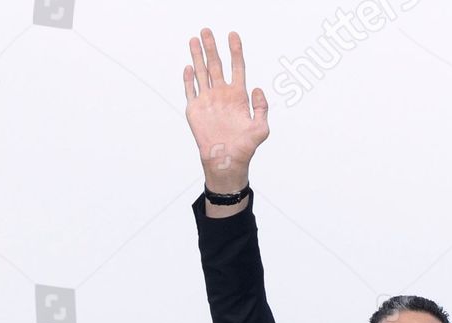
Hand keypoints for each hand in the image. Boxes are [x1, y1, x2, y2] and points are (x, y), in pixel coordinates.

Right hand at [183, 29, 267, 191]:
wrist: (226, 162)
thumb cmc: (245, 148)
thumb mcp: (262, 128)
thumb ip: (262, 108)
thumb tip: (256, 88)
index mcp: (238, 96)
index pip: (237, 66)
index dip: (235, 50)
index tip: (233, 35)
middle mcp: (222, 94)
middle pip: (216, 64)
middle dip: (211, 47)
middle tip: (207, 30)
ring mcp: (208, 101)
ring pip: (202, 73)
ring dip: (198, 56)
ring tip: (194, 39)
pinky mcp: (195, 110)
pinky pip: (190, 91)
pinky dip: (188, 79)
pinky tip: (188, 67)